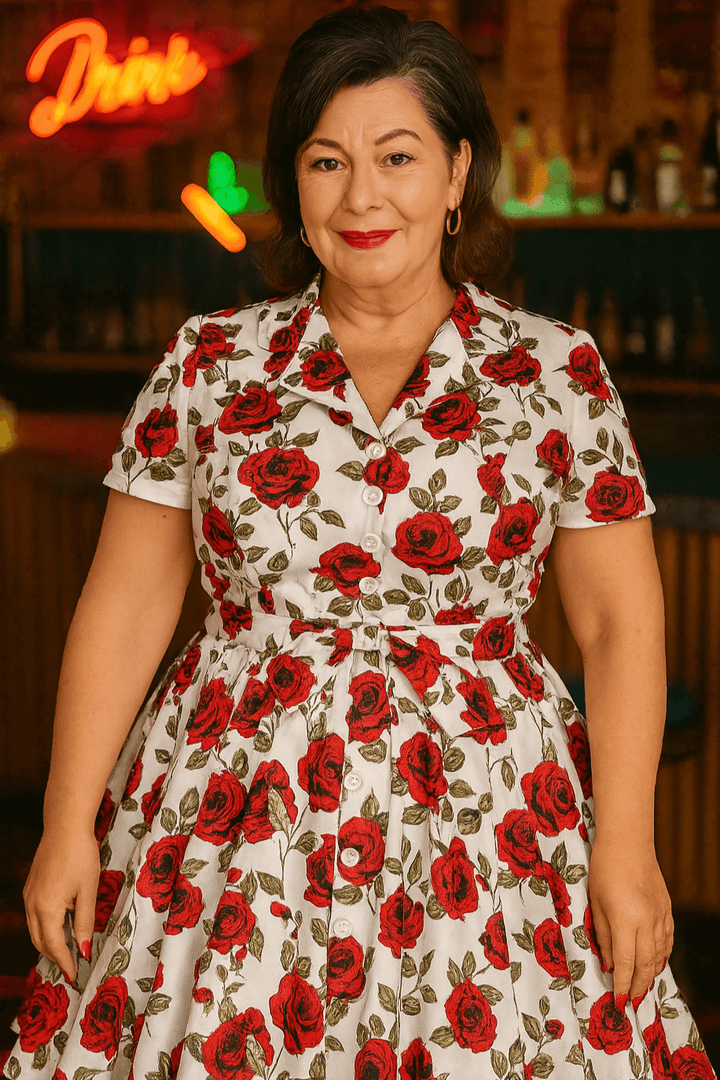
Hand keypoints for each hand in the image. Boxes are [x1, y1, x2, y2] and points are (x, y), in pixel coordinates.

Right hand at [22, 828, 100, 982]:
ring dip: (49, 944)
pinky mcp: (30, 888)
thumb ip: (85, 922)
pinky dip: (44, 928)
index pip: (54, 946)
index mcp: (47, 908)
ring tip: (66, 952)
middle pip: (41, 942)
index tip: (74, 975)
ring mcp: (29, 896)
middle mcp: (32, 905)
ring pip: (35, 930)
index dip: (64, 962)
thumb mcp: (88, 891)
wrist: (65, 828)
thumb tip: (83, 950)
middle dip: (55, 957)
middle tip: (71, 968)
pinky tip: (59, 928)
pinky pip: (34, 916)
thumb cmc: (80, 856)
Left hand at [587, 838, 673, 1005]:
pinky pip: (667, 940)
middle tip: (630, 1000)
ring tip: (641, 987)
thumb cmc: (604, 870)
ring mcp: (660, 916)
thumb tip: (610, 964)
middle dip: (638, 986)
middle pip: (645, 964)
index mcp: (626, 920)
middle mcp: (647, 922)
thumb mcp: (596, 904)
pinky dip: (661, 956)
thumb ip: (604, 936)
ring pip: (659, 955)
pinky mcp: (667, 909)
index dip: (622, 985)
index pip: (626, 963)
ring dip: (650, 974)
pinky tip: (655, 963)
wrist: (628, 844)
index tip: (618, 1001)